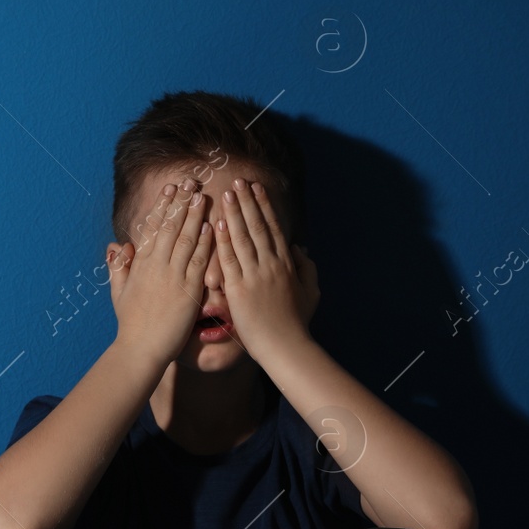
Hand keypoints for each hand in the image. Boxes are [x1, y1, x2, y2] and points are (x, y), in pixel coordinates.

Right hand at [107, 181, 214, 365]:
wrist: (140, 349)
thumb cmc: (131, 324)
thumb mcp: (118, 292)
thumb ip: (118, 267)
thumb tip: (116, 245)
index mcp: (140, 264)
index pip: (153, 228)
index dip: (162, 207)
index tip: (170, 189)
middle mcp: (156, 266)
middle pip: (170, 226)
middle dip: (180, 202)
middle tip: (190, 181)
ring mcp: (172, 277)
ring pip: (185, 238)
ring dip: (194, 215)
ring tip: (202, 195)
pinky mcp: (188, 291)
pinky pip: (198, 261)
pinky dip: (204, 242)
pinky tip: (211, 226)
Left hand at [214, 179, 318, 355]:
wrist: (286, 347)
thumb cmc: (297, 324)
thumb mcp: (311, 292)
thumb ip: (308, 268)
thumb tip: (300, 248)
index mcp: (287, 264)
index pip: (273, 228)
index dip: (264, 206)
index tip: (256, 188)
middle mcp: (271, 265)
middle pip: (257, 226)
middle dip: (247, 201)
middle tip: (238, 180)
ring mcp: (255, 276)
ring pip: (243, 237)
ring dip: (234, 213)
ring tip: (226, 193)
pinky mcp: (239, 290)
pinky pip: (229, 260)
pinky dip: (224, 240)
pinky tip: (218, 223)